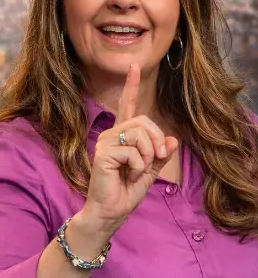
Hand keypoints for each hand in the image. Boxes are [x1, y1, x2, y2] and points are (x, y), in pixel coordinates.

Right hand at [80, 63, 178, 235]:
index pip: (127, 106)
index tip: (134, 66)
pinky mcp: (103, 154)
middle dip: (157, 140)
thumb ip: (160, 154)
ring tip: (138, 170)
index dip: (131, 86)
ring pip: (140, 133)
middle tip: (156, 159)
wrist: (110, 211)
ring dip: (149, 155)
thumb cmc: (125, 191)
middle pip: (143, 121)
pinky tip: (128, 175)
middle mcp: (111, 134)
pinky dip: (139, 165)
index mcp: (122, 136)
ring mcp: (105, 143)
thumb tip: (173, 139)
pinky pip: (133, 151)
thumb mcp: (150, 171)